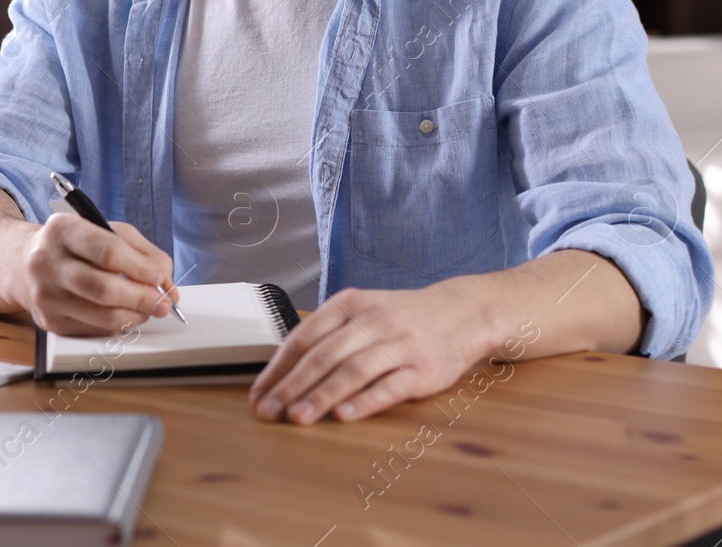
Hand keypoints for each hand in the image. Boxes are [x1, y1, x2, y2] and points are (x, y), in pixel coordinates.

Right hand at [10, 213, 178, 335]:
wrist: (24, 264)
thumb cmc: (74, 246)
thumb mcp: (105, 230)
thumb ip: (140, 250)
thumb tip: (166, 281)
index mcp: (62, 230)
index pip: (106, 251)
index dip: (139, 267)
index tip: (159, 277)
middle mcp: (47, 262)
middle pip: (103, 288)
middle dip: (141, 298)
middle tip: (164, 303)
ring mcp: (45, 295)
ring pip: (100, 314)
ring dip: (135, 315)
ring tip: (150, 310)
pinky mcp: (48, 321)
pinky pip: (93, 329)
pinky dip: (118, 325)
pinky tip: (127, 315)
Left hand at [248, 281, 491, 423]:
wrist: (460, 314)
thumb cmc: (400, 318)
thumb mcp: (361, 311)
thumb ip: (326, 334)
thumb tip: (282, 370)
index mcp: (350, 304)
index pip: (304, 337)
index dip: (278, 367)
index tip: (260, 392)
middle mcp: (373, 320)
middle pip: (324, 355)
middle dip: (292, 386)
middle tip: (270, 411)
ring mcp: (400, 344)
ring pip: (353, 371)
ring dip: (322, 396)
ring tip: (298, 417)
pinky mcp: (423, 369)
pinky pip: (390, 386)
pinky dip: (365, 401)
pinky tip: (344, 416)